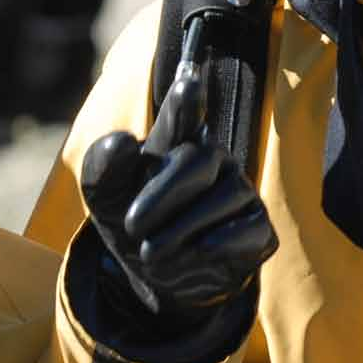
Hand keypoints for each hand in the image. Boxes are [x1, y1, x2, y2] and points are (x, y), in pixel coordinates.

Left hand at [80, 67, 276, 326]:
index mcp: (175, 143)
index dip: (186, 100)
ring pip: (221, 199)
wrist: (157, 279)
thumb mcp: (105, 197)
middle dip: (162, 194)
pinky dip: (219, 241)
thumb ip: (103, 166)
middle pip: (197, 159)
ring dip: (180, 230)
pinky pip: (248, 228)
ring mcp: (239, 193)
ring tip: (151, 253)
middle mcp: (213, 160)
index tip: (187, 83)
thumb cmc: (134, 222)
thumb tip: (123, 141)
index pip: (183, 115)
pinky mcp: (258, 230)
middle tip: (133, 225)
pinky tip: (200, 250)